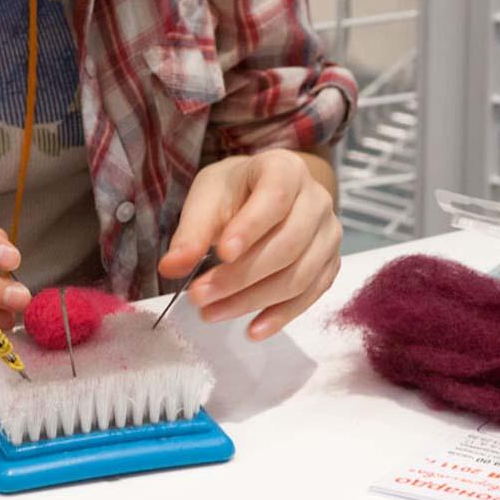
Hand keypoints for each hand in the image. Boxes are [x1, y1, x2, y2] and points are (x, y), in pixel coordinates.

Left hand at [158, 150, 341, 339]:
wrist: (267, 192)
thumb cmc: (236, 191)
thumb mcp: (208, 197)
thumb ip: (191, 231)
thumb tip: (171, 267)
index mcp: (286, 170)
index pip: (275, 198)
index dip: (250, 228)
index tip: (221, 253)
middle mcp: (317, 201)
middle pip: (287, 246)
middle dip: (239, 277)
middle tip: (198, 295)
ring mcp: (328, 235)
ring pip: (298, 277)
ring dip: (252, 301)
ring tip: (211, 313)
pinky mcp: (328, 265)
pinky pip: (309, 296)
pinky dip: (279, 316)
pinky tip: (251, 329)